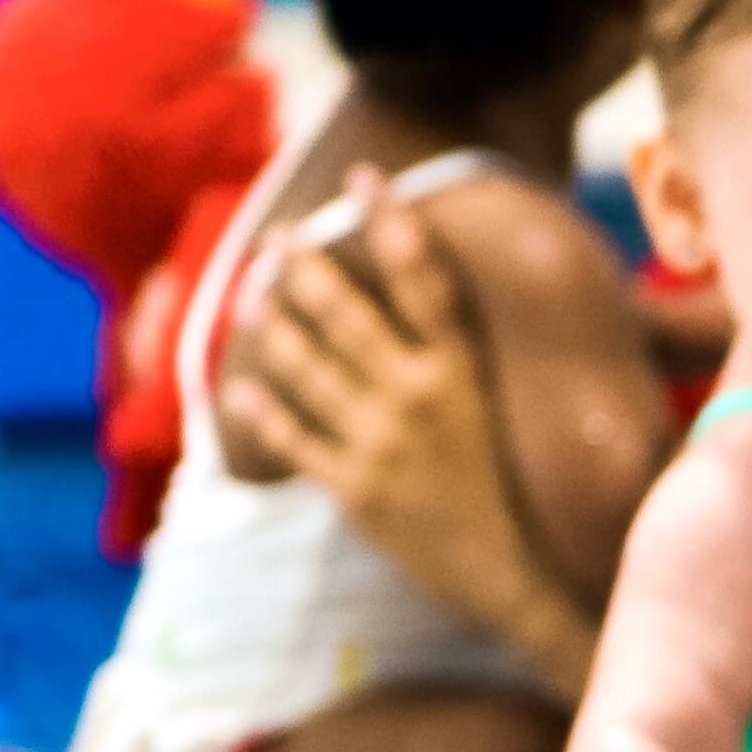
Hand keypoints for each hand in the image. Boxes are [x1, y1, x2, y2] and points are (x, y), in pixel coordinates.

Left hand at [221, 177, 545, 596]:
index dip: (393, 222)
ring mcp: (381, 442)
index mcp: (460, 371)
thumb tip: (437, 305)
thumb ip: (458, 358)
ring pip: (312, 368)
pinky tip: (240, 385)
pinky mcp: (354, 489)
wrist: (512, 574)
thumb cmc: (508, 489)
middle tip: (280, 234)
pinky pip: (296, 439)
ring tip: (253, 295)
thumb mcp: (493, 410)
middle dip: (308, 267)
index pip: (423, 278)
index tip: (365, 176)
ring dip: (277, 326)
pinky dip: (264, 412)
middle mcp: (418, 396)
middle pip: (350, 313)